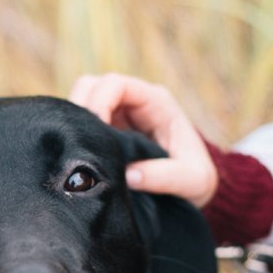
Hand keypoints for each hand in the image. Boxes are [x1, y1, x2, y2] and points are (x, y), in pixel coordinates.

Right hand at [70, 73, 217, 207]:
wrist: (193, 188)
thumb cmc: (196, 179)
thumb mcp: (193, 180)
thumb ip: (166, 177)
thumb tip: (130, 176)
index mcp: (156, 102)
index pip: (115, 84)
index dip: (98, 103)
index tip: (95, 136)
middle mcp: (134, 101)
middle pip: (91, 86)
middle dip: (80, 111)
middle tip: (81, 145)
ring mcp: (118, 114)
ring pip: (81, 102)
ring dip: (75, 124)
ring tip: (81, 152)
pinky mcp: (107, 131)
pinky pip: (82, 124)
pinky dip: (76, 136)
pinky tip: (81, 158)